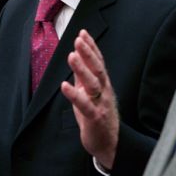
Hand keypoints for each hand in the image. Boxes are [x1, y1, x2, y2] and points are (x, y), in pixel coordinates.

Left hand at [61, 29, 119, 168]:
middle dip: (88, 53)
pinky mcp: (95, 118)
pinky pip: (85, 105)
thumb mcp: (90, 93)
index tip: (83, 33)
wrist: (110, 143)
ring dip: (82, 69)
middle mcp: (104, 91)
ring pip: (93, 84)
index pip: (98, 62)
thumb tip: (76, 58)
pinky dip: (75, 95)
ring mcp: (101, 104)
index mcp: (103, 84)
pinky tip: (65, 85)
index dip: (91, 47)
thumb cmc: (98, 116)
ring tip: (72, 56)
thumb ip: (84, 77)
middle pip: (98, 69)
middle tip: (79, 39)